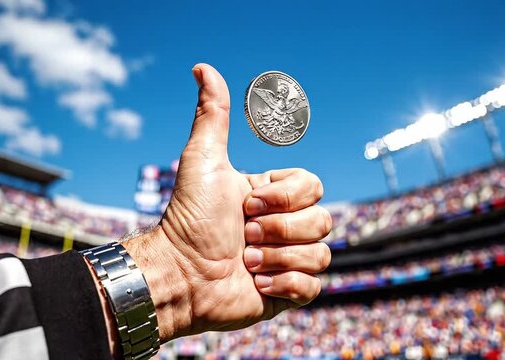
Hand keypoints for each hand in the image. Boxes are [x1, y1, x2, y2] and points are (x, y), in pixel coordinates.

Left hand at [123, 64, 331, 341]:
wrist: (180, 274)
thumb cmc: (189, 217)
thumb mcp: (204, 159)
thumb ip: (212, 115)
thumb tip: (202, 67)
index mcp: (274, 195)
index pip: (314, 185)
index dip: (286, 196)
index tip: (248, 204)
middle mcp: (285, 226)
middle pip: (323, 220)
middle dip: (279, 230)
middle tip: (244, 235)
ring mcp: (289, 260)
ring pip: (321, 254)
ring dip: (278, 258)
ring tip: (245, 261)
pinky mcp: (288, 292)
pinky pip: (315, 286)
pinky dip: (286, 285)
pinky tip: (257, 284)